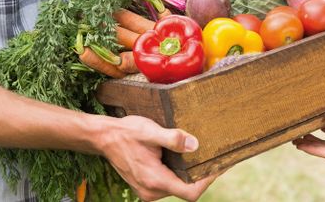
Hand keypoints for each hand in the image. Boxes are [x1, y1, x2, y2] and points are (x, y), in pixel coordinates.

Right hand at [95, 115, 218, 200]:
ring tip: (203, 158)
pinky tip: (185, 161)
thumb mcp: (150, 131)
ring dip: (191, 177)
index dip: (207, 181)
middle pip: (186, 192)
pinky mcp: (146, 186)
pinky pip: (169, 185)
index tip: (220, 166)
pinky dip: (179, 175)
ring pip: (178, 189)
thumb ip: (173, 139)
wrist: (104, 137)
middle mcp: (152, 191)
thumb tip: (194, 145)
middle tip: (217, 159)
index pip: (190, 192)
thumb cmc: (126, 133)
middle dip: (202, 177)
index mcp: (155, 180)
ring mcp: (148, 191)